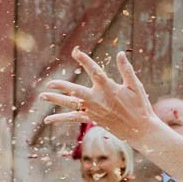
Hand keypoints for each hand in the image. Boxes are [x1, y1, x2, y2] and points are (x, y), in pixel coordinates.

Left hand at [39, 49, 159, 144]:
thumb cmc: (139, 106)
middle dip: (61, 86)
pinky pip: (73, 118)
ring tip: (42, 96)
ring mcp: (93, 111)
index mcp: (109, 88)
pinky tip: (47, 120)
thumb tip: (121, 53)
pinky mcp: (92, 120)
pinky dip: (59, 118)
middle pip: (75, 91)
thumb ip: (126, 70)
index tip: (75, 51)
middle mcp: (98, 99)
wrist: (139, 130)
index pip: (94, 71)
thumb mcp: (135, 86)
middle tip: (48, 84)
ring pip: (70, 104)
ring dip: (55, 100)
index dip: (85, 60)